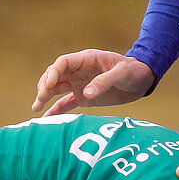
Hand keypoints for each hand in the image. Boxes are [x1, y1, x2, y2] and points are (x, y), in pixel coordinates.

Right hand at [33, 51, 155, 114]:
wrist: (142, 80)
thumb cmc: (133, 71)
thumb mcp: (121, 73)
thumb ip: (104, 82)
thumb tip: (85, 94)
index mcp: (86, 60)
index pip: (63, 63)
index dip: (53, 72)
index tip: (48, 84)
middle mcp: (78, 71)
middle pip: (54, 76)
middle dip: (45, 86)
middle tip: (41, 99)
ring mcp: (79, 84)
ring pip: (56, 89)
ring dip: (45, 97)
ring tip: (36, 108)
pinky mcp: (83, 97)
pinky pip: (66, 103)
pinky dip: (56, 110)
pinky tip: (46, 119)